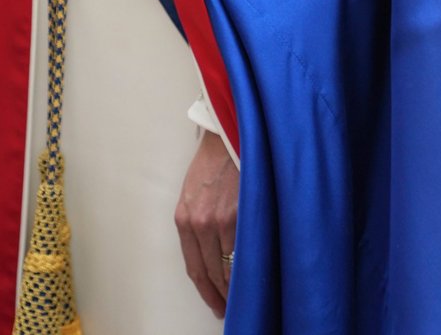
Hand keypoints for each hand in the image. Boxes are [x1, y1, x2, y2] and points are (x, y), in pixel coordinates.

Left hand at [174, 130, 238, 317]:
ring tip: (245, 297)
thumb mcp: (194, 193)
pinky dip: (249, 268)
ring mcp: (220, 221)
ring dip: (237, 287)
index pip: (195, 268)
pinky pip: (244, 252)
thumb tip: (212, 255)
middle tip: (232, 307)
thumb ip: (198, 223)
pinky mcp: (240, 214)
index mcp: (184, 219)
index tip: (216, 304)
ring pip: (229, 268)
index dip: (207, 291)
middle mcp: (198, 223)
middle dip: (222, 295)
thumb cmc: (214, 160)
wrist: (229, 132)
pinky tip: (256, 276)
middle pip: (211, 273)